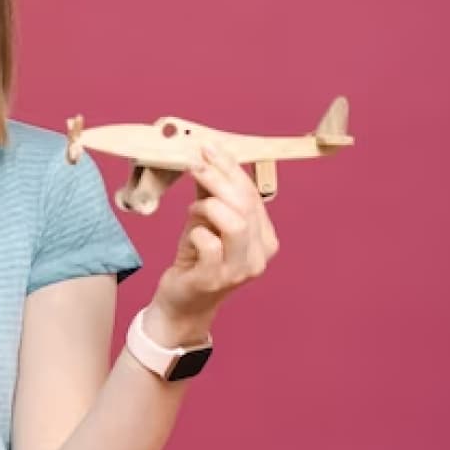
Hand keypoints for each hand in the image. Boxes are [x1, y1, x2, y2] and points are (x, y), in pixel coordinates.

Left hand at [151, 143, 280, 329]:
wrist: (184, 300)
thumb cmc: (198, 258)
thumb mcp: (208, 220)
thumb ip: (213, 192)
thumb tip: (209, 155)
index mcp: (265, 239)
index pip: (253, 195)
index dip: (230, 169)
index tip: (209, 148)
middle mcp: (259, 256)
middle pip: (244, 205)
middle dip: (217, 178)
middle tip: (194, 163)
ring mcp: (238, 271)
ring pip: (235, 223)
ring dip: (208, 206)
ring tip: (192, 208)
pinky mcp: (214, 280)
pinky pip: (209, 244)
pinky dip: (196, 231)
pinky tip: (191, 234)